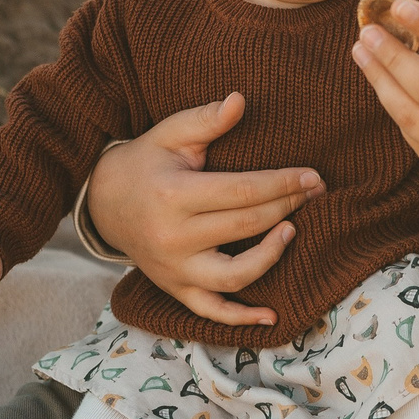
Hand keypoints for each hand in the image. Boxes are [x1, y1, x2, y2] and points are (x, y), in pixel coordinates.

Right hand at [86, 92, 325, 328]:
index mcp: (174, 195)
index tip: (312, 176)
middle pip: (245, 226)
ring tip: (291, 231)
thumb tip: (241, 100)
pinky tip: (273, 316)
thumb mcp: (168, 133)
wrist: (104, 202)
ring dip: (271, 257)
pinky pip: (211, 312)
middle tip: (314, 193)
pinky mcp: (175, 288)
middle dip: (286, 207)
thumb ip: (205, 119)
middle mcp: (174, 237)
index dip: (283, 183)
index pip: (242, 192)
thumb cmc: (145, 162)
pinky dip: (241, 319)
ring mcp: (174, 269)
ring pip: (234, 276)